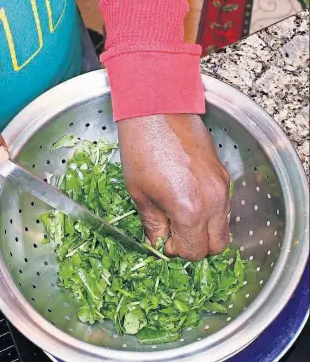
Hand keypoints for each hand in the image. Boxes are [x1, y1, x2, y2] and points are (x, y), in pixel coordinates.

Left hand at [118, 114, 229, 260]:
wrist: (157, 110)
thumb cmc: (142, 148)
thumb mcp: (140, 193)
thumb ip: (153, 224)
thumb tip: (157, 241)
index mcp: (190, 209)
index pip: (192, 251)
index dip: (175, 250)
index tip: (162, 240)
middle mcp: (213, 201)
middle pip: (216, 246)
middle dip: (194, 246)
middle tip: (172, 232)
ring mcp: (222, 187)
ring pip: (223, 227)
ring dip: (203, 230)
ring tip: (178, 214)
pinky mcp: (222, 174)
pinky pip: (223, 206)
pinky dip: (209, 213)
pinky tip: (187, 199)